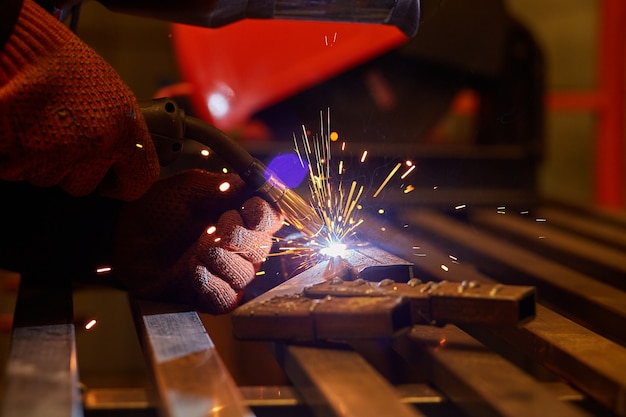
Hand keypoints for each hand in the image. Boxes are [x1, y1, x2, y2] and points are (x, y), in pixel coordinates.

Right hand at [0, 0, 158, 200]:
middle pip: (84, 185)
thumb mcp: (112, 95)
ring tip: (38, 126)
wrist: (19, 44)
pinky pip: (18, 171)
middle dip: (71, 169)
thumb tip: (125, 153)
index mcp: (125, 130)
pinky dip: (14, 157)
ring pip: (49, 179)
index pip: (140, 180)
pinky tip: (19, 130)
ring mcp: (57, 155)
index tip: (115, 181)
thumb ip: (120, 130)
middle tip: (61, 139)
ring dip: (41, 161)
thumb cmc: (63, 63)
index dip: (125, 183)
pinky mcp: (20, 157)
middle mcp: (95, 147)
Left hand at [113, 169, 283, 313]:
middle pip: (262, 248)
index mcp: (239, 216)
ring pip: (246, 274)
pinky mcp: (206, 295)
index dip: (265, 215)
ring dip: (225, 261)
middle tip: (218, 228)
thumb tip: (250, 183)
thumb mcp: (186, 188)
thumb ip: (219, 185)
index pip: (271, 219)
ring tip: (200, 249)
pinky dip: (214, 286)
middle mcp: (237, 246)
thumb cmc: (156, 208)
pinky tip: (195, 270)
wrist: (120, 235)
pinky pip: (226, 300)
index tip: (249, 208)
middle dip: (243, 238)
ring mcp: (223, 272)